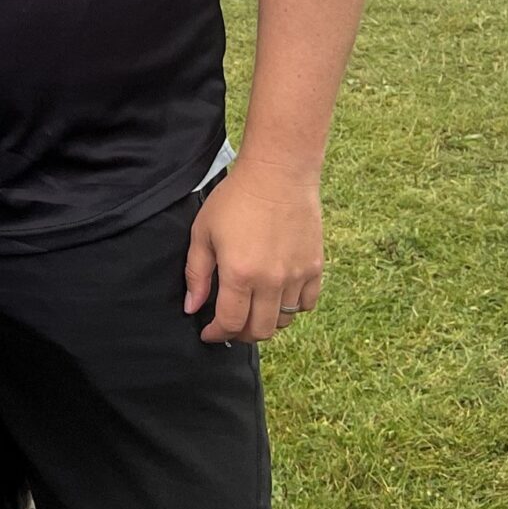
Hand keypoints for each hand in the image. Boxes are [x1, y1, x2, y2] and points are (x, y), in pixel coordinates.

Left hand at [184, 161, 321, 344]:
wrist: (278, 175)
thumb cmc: (235, 199)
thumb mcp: (203, 232)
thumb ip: (196, 273)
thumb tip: (192, 307)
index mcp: (239, 274)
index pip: (230, 323)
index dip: (217, 334)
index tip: (209, 334)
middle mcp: (271, 282)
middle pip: (260, 330)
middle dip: (241, 334)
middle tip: (230, 325)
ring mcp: (296, 276)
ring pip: (284, 321)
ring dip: (266, 322)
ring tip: (253, 310)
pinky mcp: (315, 268)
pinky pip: (307, 304)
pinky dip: (293, 308)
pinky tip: (278, 297)